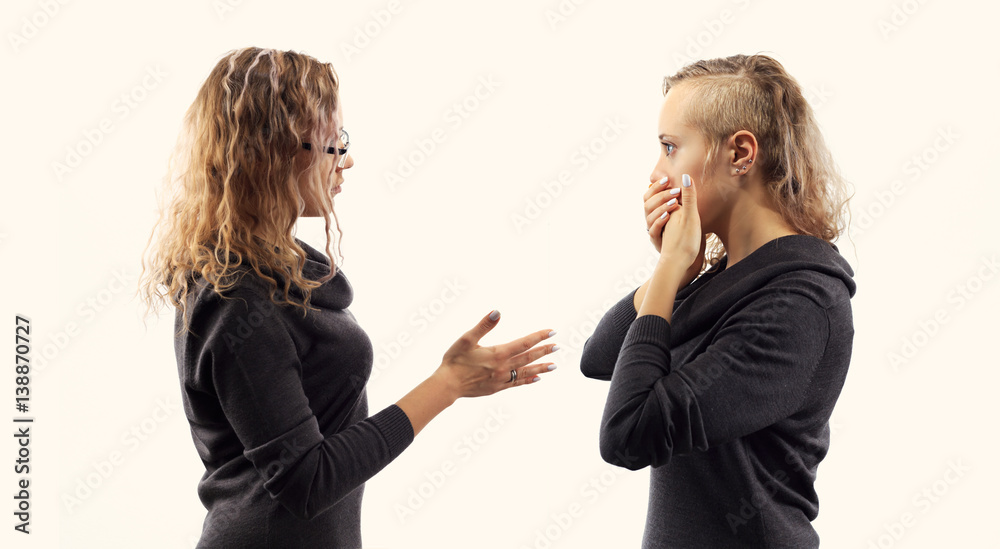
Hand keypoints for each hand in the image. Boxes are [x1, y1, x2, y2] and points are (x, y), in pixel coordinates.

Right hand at [433, 310, 557, 398]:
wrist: (447, 385)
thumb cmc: (455, 360)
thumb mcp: (467, 339)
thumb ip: (484, 325)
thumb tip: (497, 311)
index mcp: (498, 353)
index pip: (524, 343)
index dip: (539, 336)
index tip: (552, 332)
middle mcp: (503, 367)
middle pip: (528, 357)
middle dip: (544, 351)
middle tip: (557, 347)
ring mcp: (501, 379)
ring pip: (526, 372)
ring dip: (541, 367)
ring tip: (554, 365)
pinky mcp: (497, 388)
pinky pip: (517, 383)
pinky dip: (528, 380)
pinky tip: (536, 378)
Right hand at [643, 176, 678, 253]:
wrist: (683, 254)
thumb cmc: (683, 232)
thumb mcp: (683, 213)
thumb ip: (680, 199)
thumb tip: (683, 179)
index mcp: (656, 211)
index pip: (649, 195)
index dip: (656, 187)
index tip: (668, 179)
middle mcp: (651, 220)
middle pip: (647, 204)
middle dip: (661, 196)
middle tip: (676, 191)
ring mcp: (652, 230)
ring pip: (649, 217)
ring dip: (661, 207)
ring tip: (675, 203)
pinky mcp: (656, 241)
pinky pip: (653, 231)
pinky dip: (659, 222)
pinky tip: (668, 216)